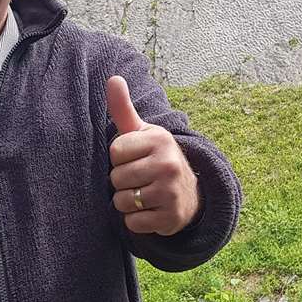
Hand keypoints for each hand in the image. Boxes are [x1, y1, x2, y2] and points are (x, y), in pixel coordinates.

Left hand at [107, 75, 199, 235]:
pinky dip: (137, 221)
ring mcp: (170, 192)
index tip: (136, 158)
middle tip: (141, 179)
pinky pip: (133, 223)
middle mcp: (168, 164)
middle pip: (116, 178)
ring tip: (145, 195)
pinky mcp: (170, 218)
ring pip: (122, 202)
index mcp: (160, 140)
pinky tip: (151, 211)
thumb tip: (112, 78)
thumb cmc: (155, 158)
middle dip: (123, 182)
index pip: (115, 152)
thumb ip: (123, 109)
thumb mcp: (142, 133)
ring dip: (128, 203)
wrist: (189, 194)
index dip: (120, 158)